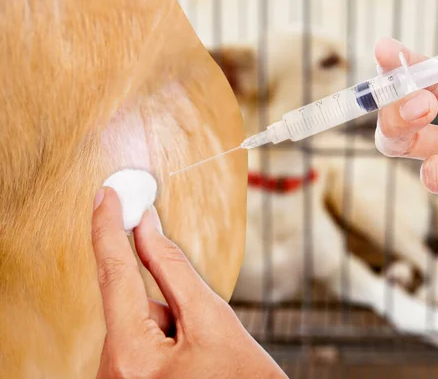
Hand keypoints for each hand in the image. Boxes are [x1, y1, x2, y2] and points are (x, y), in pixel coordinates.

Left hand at [91, 187, 285, 377]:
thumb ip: (173, 270)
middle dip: (169, 303)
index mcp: (132, 358)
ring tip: (204, 356)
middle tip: (203, 331)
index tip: (107, 193)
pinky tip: (191, 362)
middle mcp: (112, 374)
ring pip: (138, 325)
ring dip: (170, 323)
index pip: (115, 275)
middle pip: (133, 307)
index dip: (108, 227)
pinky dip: (164, 338)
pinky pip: (138, 343)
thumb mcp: (214, 321)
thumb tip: (145, 229)